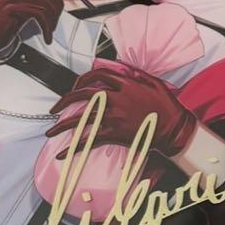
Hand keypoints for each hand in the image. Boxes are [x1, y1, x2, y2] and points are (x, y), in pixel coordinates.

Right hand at [0, 0, 88, 66]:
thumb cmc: (6, 22)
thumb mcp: (24, 6)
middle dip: (59, 8)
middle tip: (55, 23)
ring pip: (48, 2)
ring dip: (53, 21)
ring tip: (49, 31)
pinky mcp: (11, 7)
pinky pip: (40, 14)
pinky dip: (47, 28)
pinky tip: (46, 36)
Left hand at [46, 61, 196, 154]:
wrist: (174, 129)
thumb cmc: (167, 107)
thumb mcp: (154, 83)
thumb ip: (138, 75)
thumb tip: (126, 70)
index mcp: (125, 84)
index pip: (98, 75)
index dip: (82, 79)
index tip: (74, 87)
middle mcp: (116, 98)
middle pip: (83, 94)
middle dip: (64, 100)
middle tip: (54, 108)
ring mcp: (114, 116)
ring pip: (82, 118)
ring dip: (62, 125)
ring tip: (50, 131)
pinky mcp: (115, 133)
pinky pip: (90, 139)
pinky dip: (75, 147)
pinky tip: (64, 153)